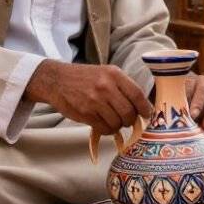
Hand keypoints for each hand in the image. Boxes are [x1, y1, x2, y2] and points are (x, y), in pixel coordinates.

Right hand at [26, 60, 152, 134]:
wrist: (56, 80)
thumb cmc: (85, 78)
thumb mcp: (106, 74)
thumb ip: (123, 87)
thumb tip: (143, 107)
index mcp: (114, 75)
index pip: (137, 95)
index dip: (145, 108)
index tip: (147, 115)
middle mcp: (106, 86)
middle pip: (129, 112)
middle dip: (130, 120)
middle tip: (127, 120)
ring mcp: (94, 101)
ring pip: (117, 123)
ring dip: (118, 126)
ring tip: (112, 121)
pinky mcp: (85, 113)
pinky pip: (104, 128)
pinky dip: (107, 130)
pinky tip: (103, 124)